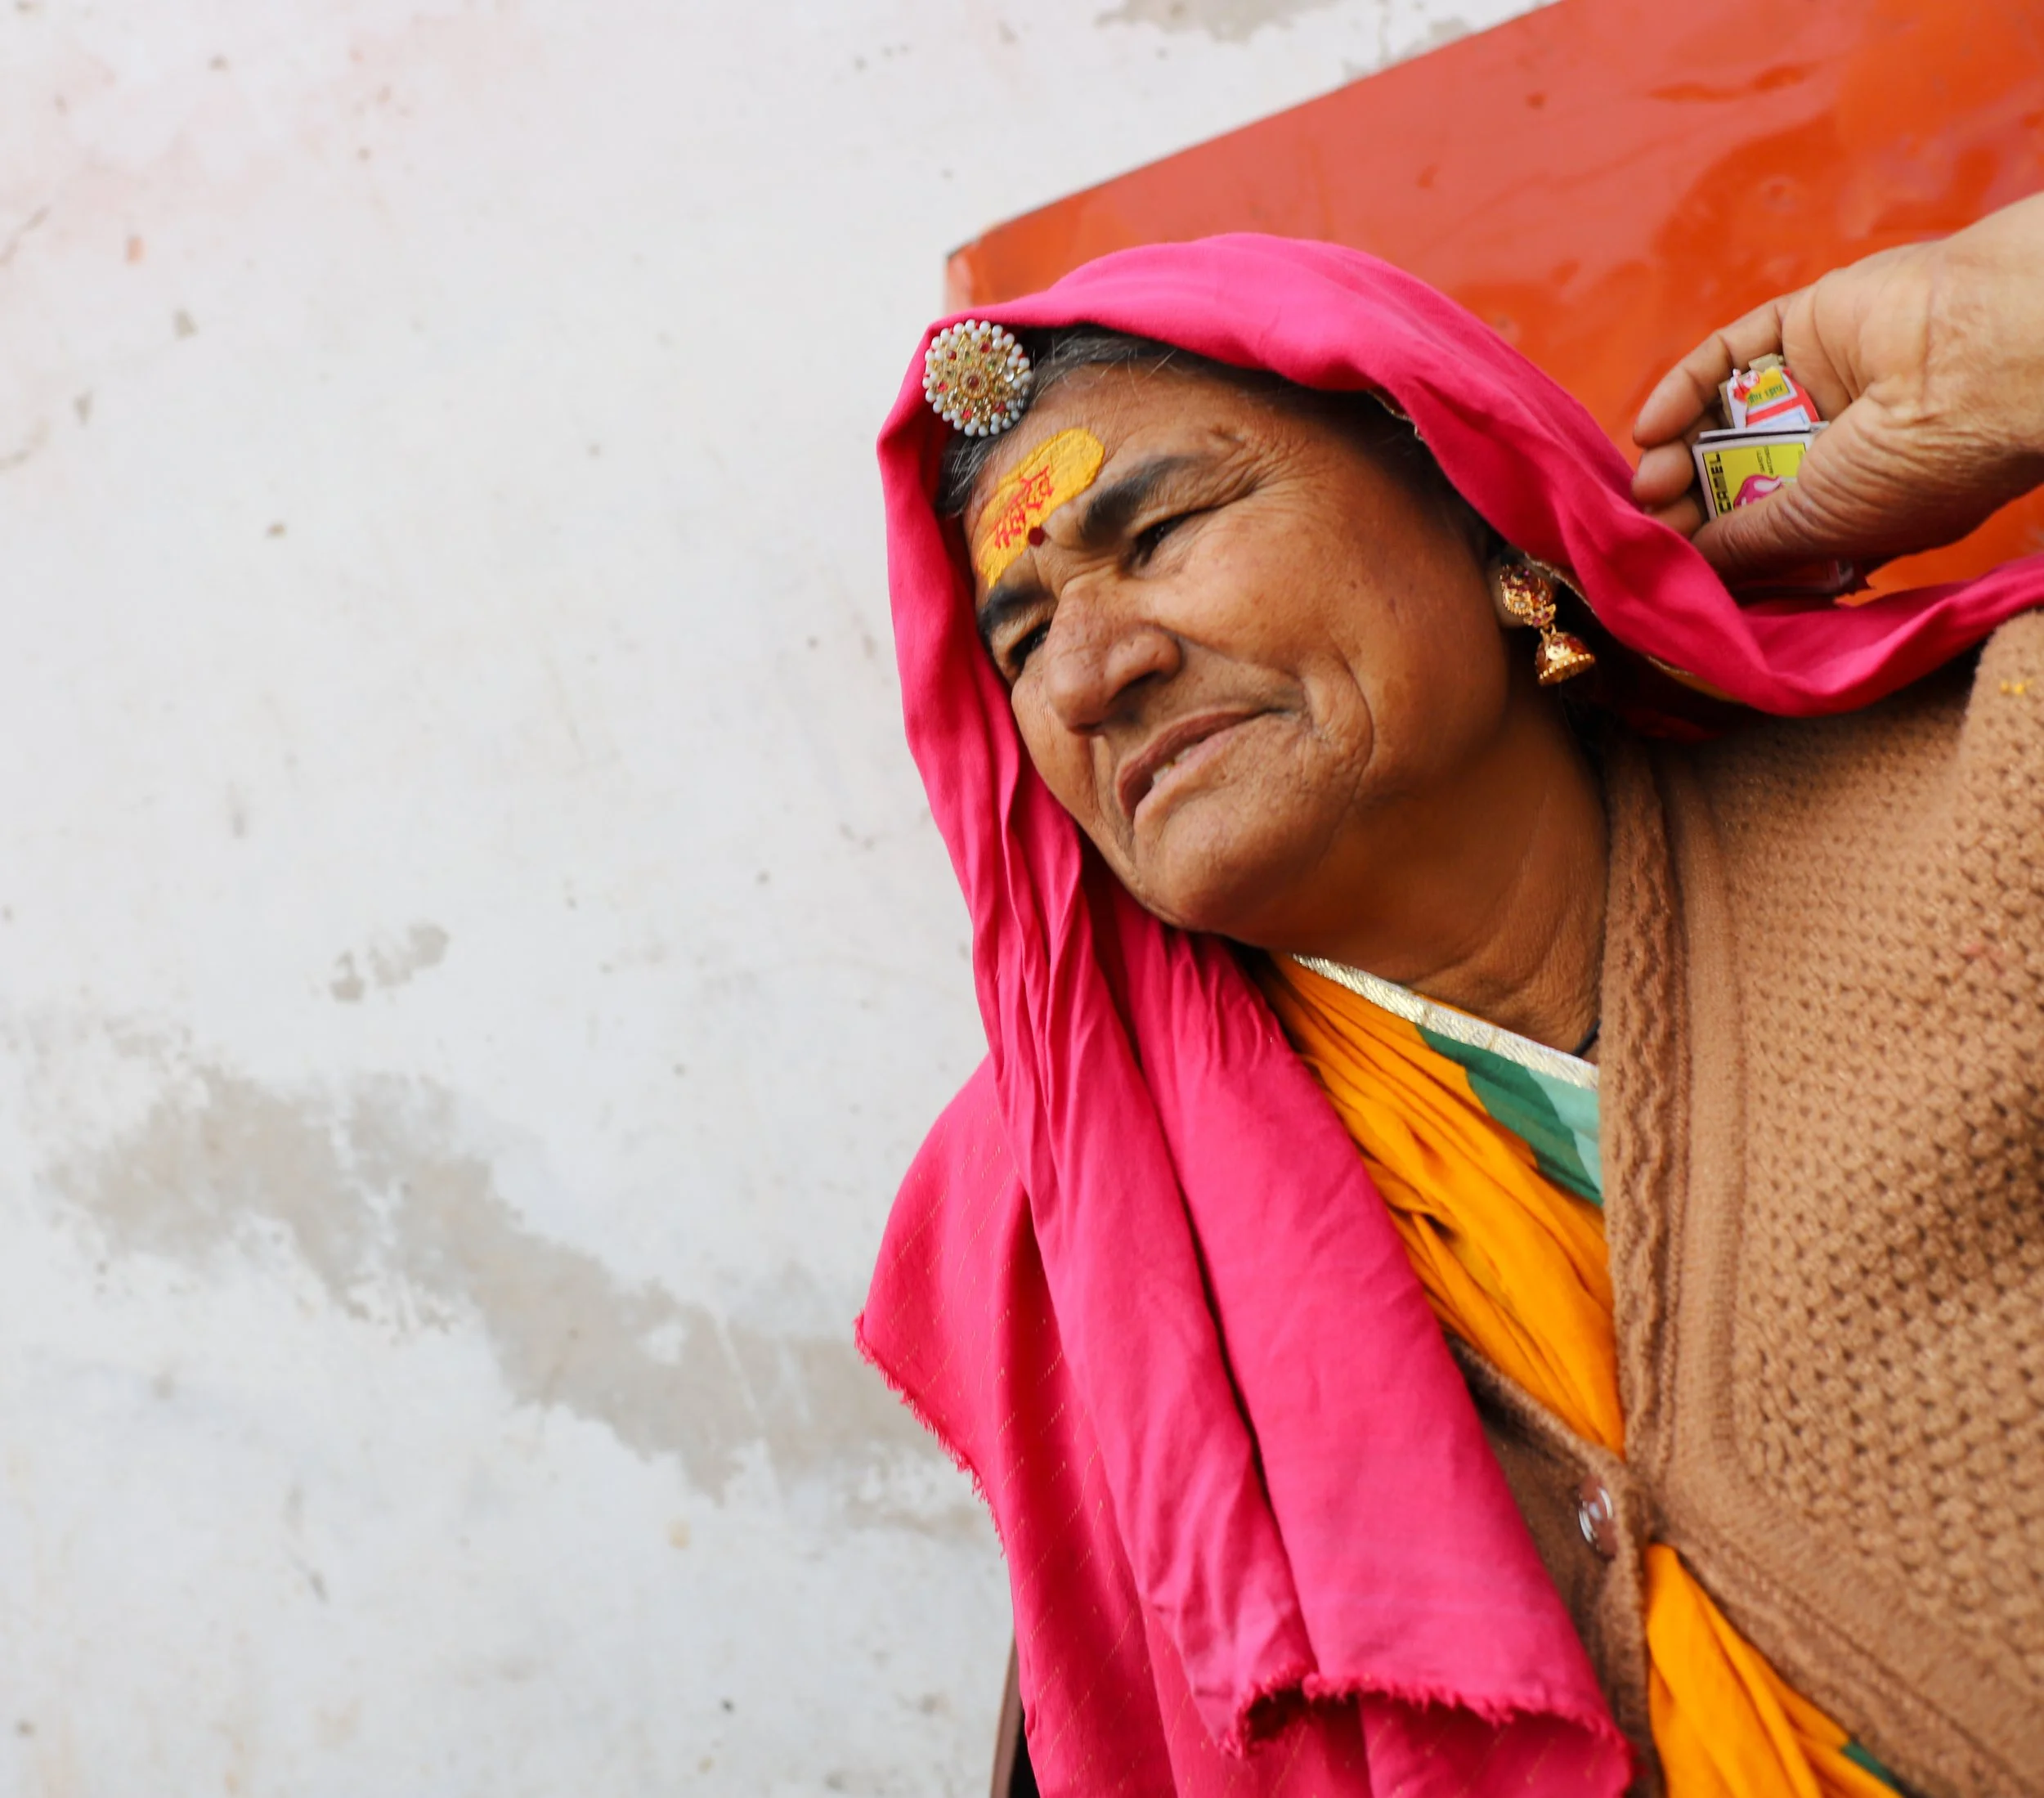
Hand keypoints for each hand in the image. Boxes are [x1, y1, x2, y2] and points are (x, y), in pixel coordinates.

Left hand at [1631, 193, 2043, 582]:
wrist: (1979, 366)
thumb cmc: (1919, 466)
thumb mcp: (1820, 528)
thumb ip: (1749, 545)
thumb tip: (1688, 561)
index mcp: (1860, 502)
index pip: (1766, 524)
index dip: (1712, 541)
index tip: (1665, 558)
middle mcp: (1841, 442)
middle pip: (1735, 470)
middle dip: (1686, 496)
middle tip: (1650, 514)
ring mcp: (1823, 380)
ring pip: (1725, 413)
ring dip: (1677, 447)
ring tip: (1649, 479)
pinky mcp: (1807, 323)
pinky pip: (1730, 355)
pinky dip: (1684, 387)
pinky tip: (1651, 427)